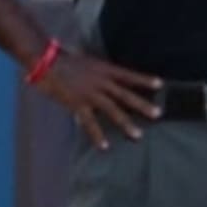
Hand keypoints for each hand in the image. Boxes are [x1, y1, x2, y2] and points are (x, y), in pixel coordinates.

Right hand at [35, 46, 163, 148]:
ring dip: (126, 123)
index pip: (128, 75)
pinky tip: (105, 147)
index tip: (160, 84)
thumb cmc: (62, 60)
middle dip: (142, 105)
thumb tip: (105, 81)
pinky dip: (97, 135)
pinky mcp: (78, 104)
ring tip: (138, 135)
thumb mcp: (86, 63)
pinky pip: (90, 123)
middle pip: (126, 94)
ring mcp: (90, 94)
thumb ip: (97, 73)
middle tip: (158, 114)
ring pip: (113, 110)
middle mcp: (101, 81)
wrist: (46, 61)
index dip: (144, 80)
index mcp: (103, 69)